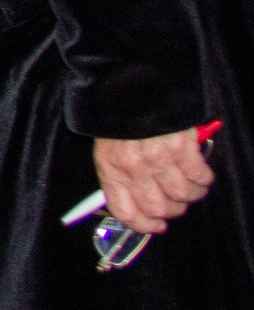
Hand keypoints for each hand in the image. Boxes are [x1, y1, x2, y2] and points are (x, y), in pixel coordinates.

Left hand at [94, 129, 214, 234]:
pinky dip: (202, 178)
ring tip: (185, 179)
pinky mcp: (183, 148)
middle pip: (161, 209)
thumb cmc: (118, 118)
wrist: (133, 84)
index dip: (144, 225)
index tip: (155, 225)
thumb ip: (118, 178)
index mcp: (111, 169)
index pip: (127, 213)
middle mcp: (135, 168)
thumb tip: (135, 206)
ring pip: (184, 196)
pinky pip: (201, 178)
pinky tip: (196, 168)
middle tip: (173, 199)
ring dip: (189, 192)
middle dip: (171, 209)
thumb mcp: (106, 149)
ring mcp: (160, 159)